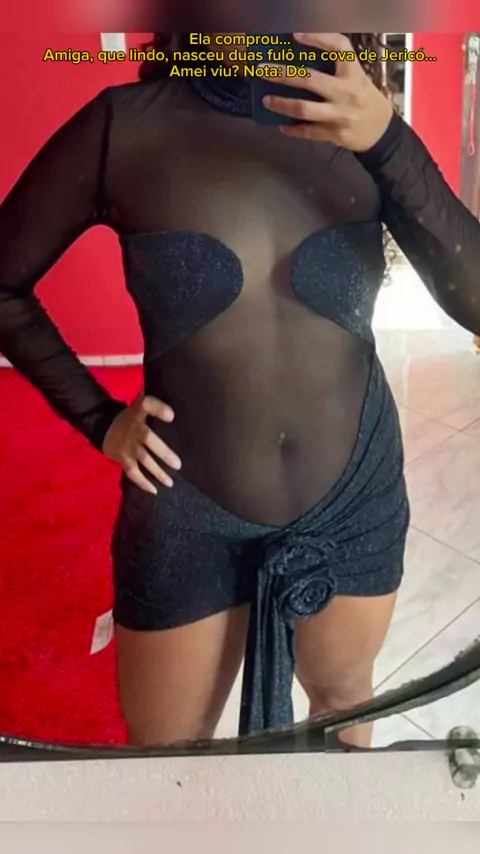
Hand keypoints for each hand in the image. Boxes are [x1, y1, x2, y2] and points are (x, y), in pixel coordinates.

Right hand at [102, 393, 181, 493]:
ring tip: (171, 482)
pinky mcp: (122, 458)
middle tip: (178, 464)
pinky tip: (155, 490)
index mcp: (139, 411)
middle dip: (162, 452)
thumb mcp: (140, 403)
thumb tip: (177, 389)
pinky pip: (132, 472)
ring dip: (157, 472)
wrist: (104, 427)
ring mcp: (127, 445)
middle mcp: (134, 428)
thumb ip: (155, 400)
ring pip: (142, 459)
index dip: (158, 409)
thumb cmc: (132, 416)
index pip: (147, 405)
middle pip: (148, 438)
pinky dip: (142, 482)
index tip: (172, 415)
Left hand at [262, 33, 393, 151]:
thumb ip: (334, 70)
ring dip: (282, 105)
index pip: (339, 48)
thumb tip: (298, 60)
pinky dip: (293, 129)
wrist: (381, 130)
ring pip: (305, 109)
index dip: (318, 38)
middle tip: (264, 70)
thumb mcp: (355, 77)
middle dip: (283, 74)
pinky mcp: (334, 134)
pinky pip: (308, 132)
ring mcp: (340, 115)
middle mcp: (346, 92)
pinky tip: (282, 125)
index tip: (296, 35)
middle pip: (310, 80)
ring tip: (267, 101)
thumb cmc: (364, 98)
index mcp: (353, 73)